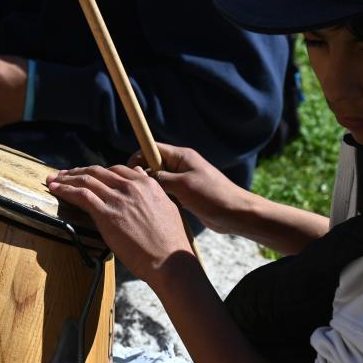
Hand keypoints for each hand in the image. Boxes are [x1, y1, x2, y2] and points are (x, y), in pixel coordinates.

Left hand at [47, 165, 192, 289]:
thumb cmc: (169, 242)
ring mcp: (119, 199)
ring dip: (67, 178)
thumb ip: (150, 190)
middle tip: (64, 174)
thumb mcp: (166, 206)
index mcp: (146, 184)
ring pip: (87, 181)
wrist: (169, 261)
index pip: (115, 170)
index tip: (86, 174)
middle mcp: (131, 187)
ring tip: (53, 180)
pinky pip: (81, 195)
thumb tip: (139, 174)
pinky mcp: (107, 215)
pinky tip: (56, 189)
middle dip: (77, 171)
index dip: (96, 171)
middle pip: (97, 172)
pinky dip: (65, 190)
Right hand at [128, 143, 246, 233]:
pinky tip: (155, 207)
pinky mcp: (185, 193)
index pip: (151, 148)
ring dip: (151, 188)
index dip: (137, 158)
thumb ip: (160, 178)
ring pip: (158, 179)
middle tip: (133, 190)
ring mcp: (183, 179)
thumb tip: (142, 177)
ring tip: (143, 200)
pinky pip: (166, 191)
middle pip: (152, 164)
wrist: (235, 213)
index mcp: (181, 156)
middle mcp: (181, 165)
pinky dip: (159, 197)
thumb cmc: (212, 195)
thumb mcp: (182, 185)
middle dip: (142, 175)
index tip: (127, 173)